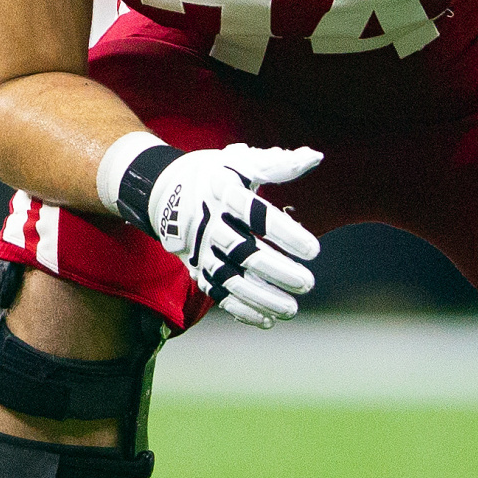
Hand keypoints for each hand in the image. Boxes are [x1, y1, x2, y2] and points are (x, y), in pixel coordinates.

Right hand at [114, 140, 322, 327]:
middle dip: (276, 271)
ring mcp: (201, 250)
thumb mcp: (239, 161)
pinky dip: (241, 309)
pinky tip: (267, 320)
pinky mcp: (196, 269)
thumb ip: (277, 164)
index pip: (256, 216)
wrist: (163, 192)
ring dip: (262, 297)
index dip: (285, 234)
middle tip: (307, 283)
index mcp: (222, 193)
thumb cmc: (213, 175)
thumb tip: (314, 157)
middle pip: (244, 253)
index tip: (314, 250)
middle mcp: (209, 223)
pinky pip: (218, 293)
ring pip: (231, 279)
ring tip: (292, 309)